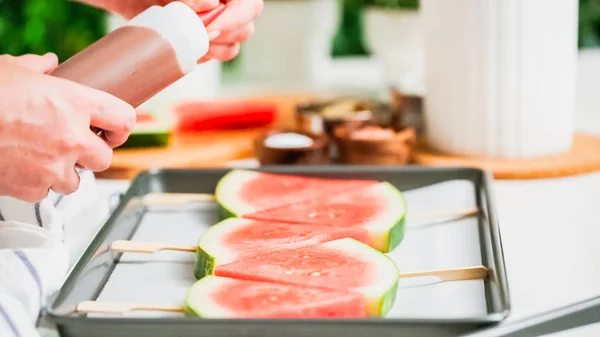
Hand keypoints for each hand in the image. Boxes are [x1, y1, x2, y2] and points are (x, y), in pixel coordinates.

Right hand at [0, 53, 135, 201]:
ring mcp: (54, 166)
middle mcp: (71, 137)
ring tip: (44, 156)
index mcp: (74, 103)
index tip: (114, 130)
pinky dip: (38, 183)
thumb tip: (48, 64)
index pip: (124, 119)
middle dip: (92, 154)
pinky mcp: (32, 188)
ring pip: (77, 181)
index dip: (121, 125)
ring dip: (65, 172)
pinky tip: (24, 166)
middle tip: (77, 146)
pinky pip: (46, 191)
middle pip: (105, 158)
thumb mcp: (12, 70)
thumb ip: (38, 68)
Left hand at [81, 0, 262, 61]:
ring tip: (190, 41)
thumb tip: (212, 3)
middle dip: (222, 36)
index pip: (249, 6)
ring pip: (234, 45)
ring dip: (214, 49)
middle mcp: (228, 6)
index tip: (208, 28)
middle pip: (246, 28)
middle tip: (196, 35)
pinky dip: (204, 56)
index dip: (235, 19)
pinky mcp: (208, 39)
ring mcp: (220, 23)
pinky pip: (217, 56)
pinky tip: (187, 49)